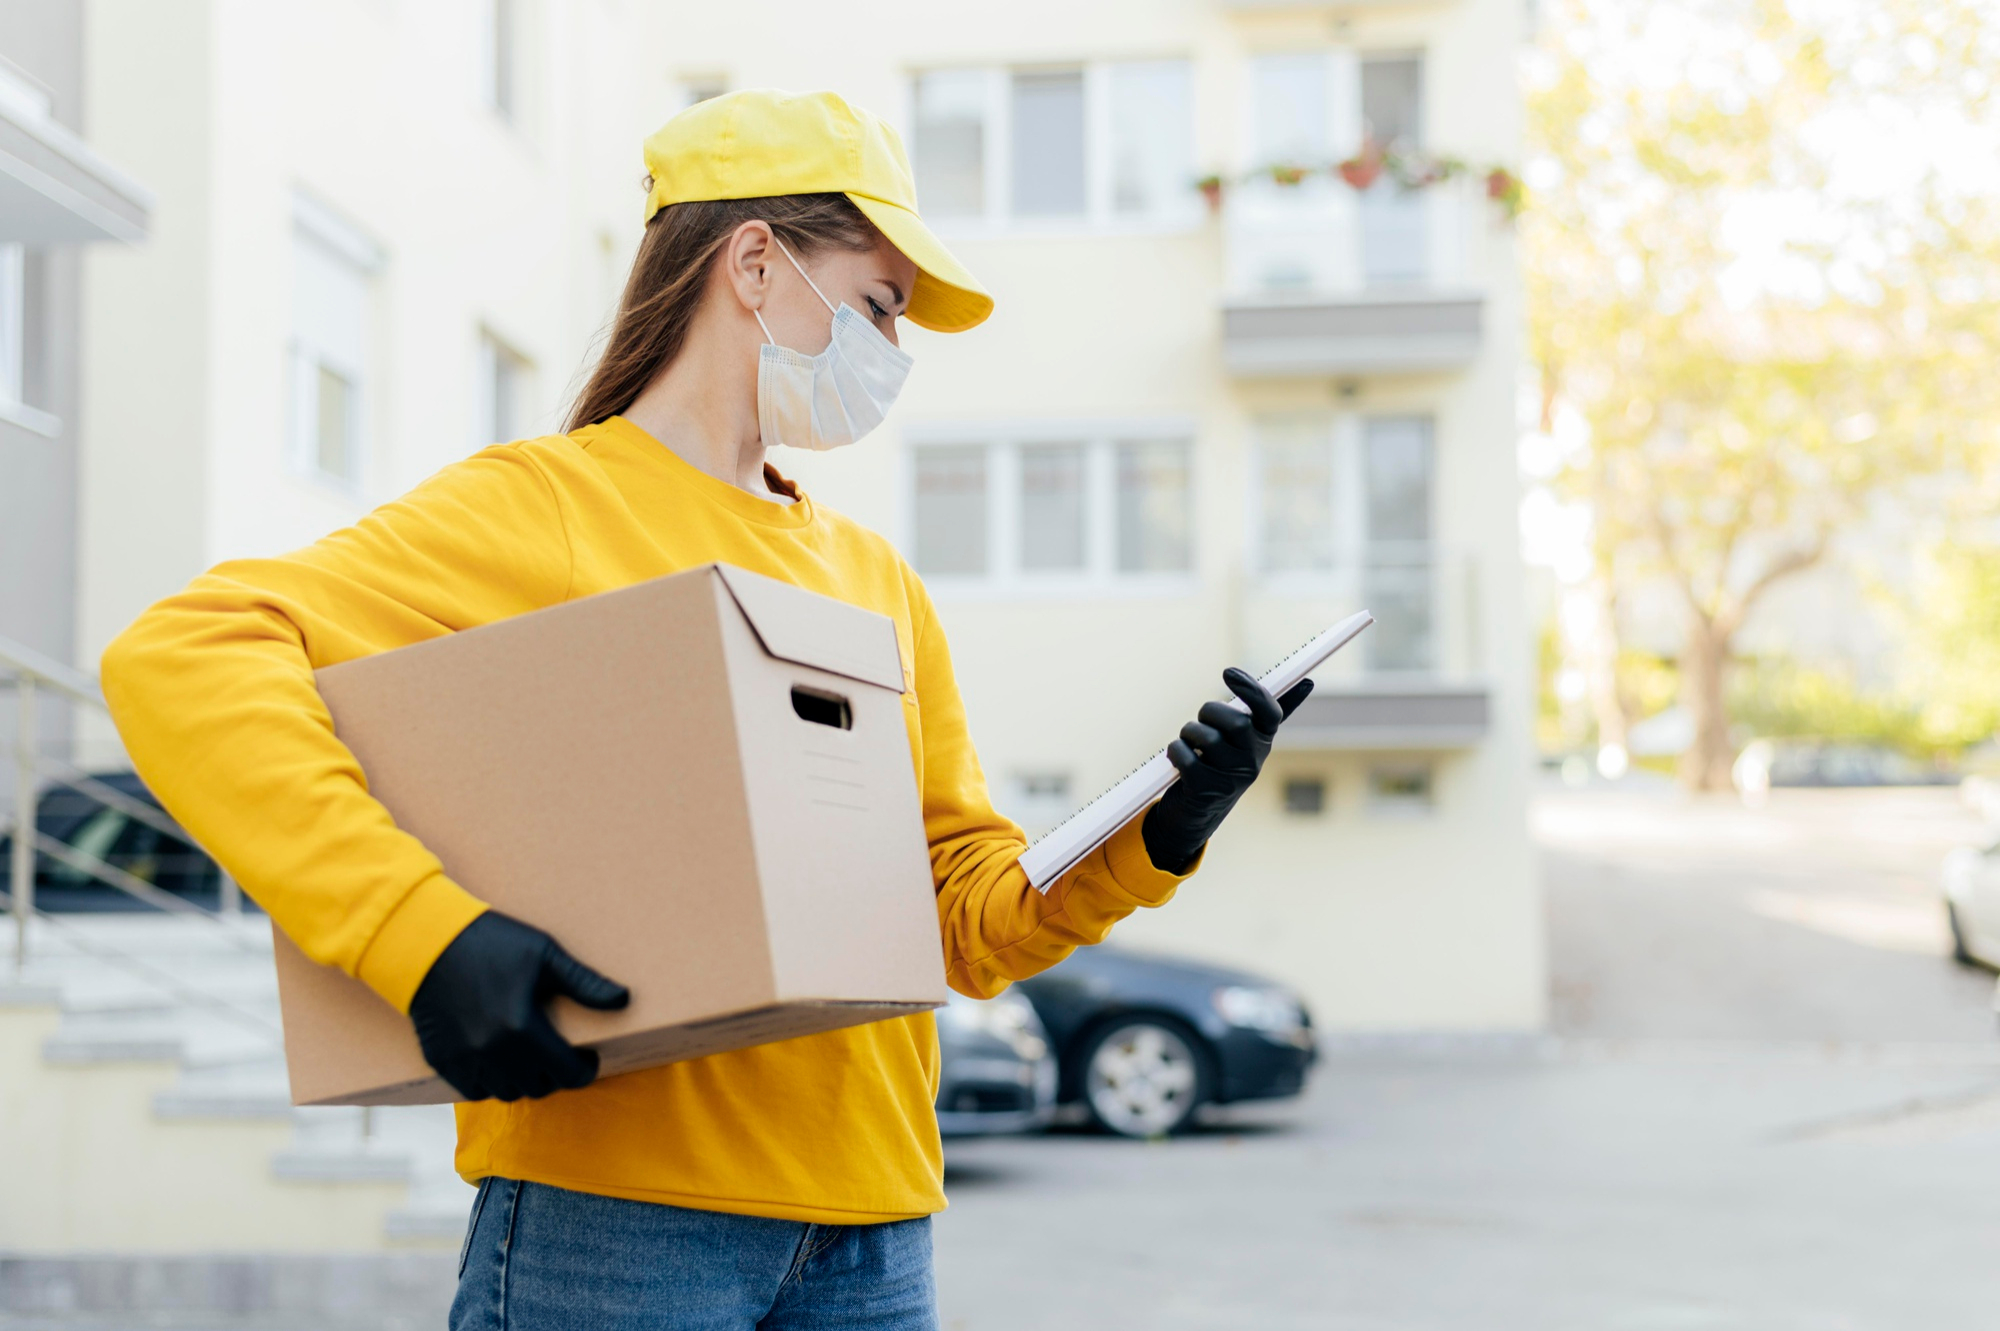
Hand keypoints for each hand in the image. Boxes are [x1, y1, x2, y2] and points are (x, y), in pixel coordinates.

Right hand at [408, 911, 629, 1101]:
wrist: (425, 942)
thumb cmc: (491, 942)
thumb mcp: (544, 954)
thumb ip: (584, 983)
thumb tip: (623, 1000)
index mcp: (522, 1027)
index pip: (567, 1073)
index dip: (584, 1071)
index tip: (589, 1060)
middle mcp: (493, 1052)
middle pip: (538, 1087)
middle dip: (555, 1075)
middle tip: (560, 1056)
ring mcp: (464, 1059)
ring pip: (506, 1093)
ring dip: (524, 1082)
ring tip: (532, 1060)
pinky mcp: (441, 1060)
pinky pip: (473, 1091)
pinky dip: (490, 1084)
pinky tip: (499, 1063)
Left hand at [1140, 669, 1313, 873]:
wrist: (1198, 813)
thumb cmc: (1219, 764)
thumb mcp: (1243, 740)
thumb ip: (1261, 713)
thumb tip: (1307, 682)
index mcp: (1264, 742)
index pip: (1270, 712)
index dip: (1252, 690)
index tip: (1228, 672)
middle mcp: (1253, 761)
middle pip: (1234, 721)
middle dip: (1209, 712)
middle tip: (1201, 720)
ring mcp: (1231, 778)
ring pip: (1205, 737)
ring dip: (1188, 732)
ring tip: (1189, 742)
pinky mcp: (1205, 790)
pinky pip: (1184, 755)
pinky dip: (1175, 750)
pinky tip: (1177, 757)